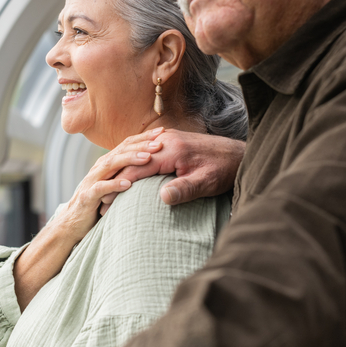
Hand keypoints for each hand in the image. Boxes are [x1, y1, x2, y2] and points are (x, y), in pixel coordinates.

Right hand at [12, 133, 159, 309]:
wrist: (73, 223)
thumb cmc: (99, 204)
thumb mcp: (115, 185)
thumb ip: (129, 174)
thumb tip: (154, 165)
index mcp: (108, 163)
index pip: (127, 144)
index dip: (144, 137)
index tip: (163, 131)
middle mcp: (100, 168)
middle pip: (121, 150)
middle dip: (141, 145)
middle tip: (160, 141)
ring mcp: (92, 181)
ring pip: (111, 165)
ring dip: (130, 160)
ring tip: (148, 158)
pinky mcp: (87, 197)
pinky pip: (101, 188)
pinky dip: (114, 185)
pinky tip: (128, 184)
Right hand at [101, 128, 245, 212]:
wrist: (241, 154)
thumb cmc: (224, 170)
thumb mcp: (206, 183)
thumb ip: (184, 190)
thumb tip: (163, 198)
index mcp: (171, 150)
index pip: (139, 167)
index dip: (122, 184)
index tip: (108, 203)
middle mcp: (166, 143)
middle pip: (132, 160)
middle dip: (116, 181)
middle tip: (104, 204)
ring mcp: (167, 142)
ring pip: (135, 155)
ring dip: (121, 173)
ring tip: (112, 194)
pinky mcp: (172, 145)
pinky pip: (146, 155)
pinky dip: (132, 168)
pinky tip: (129, 183)